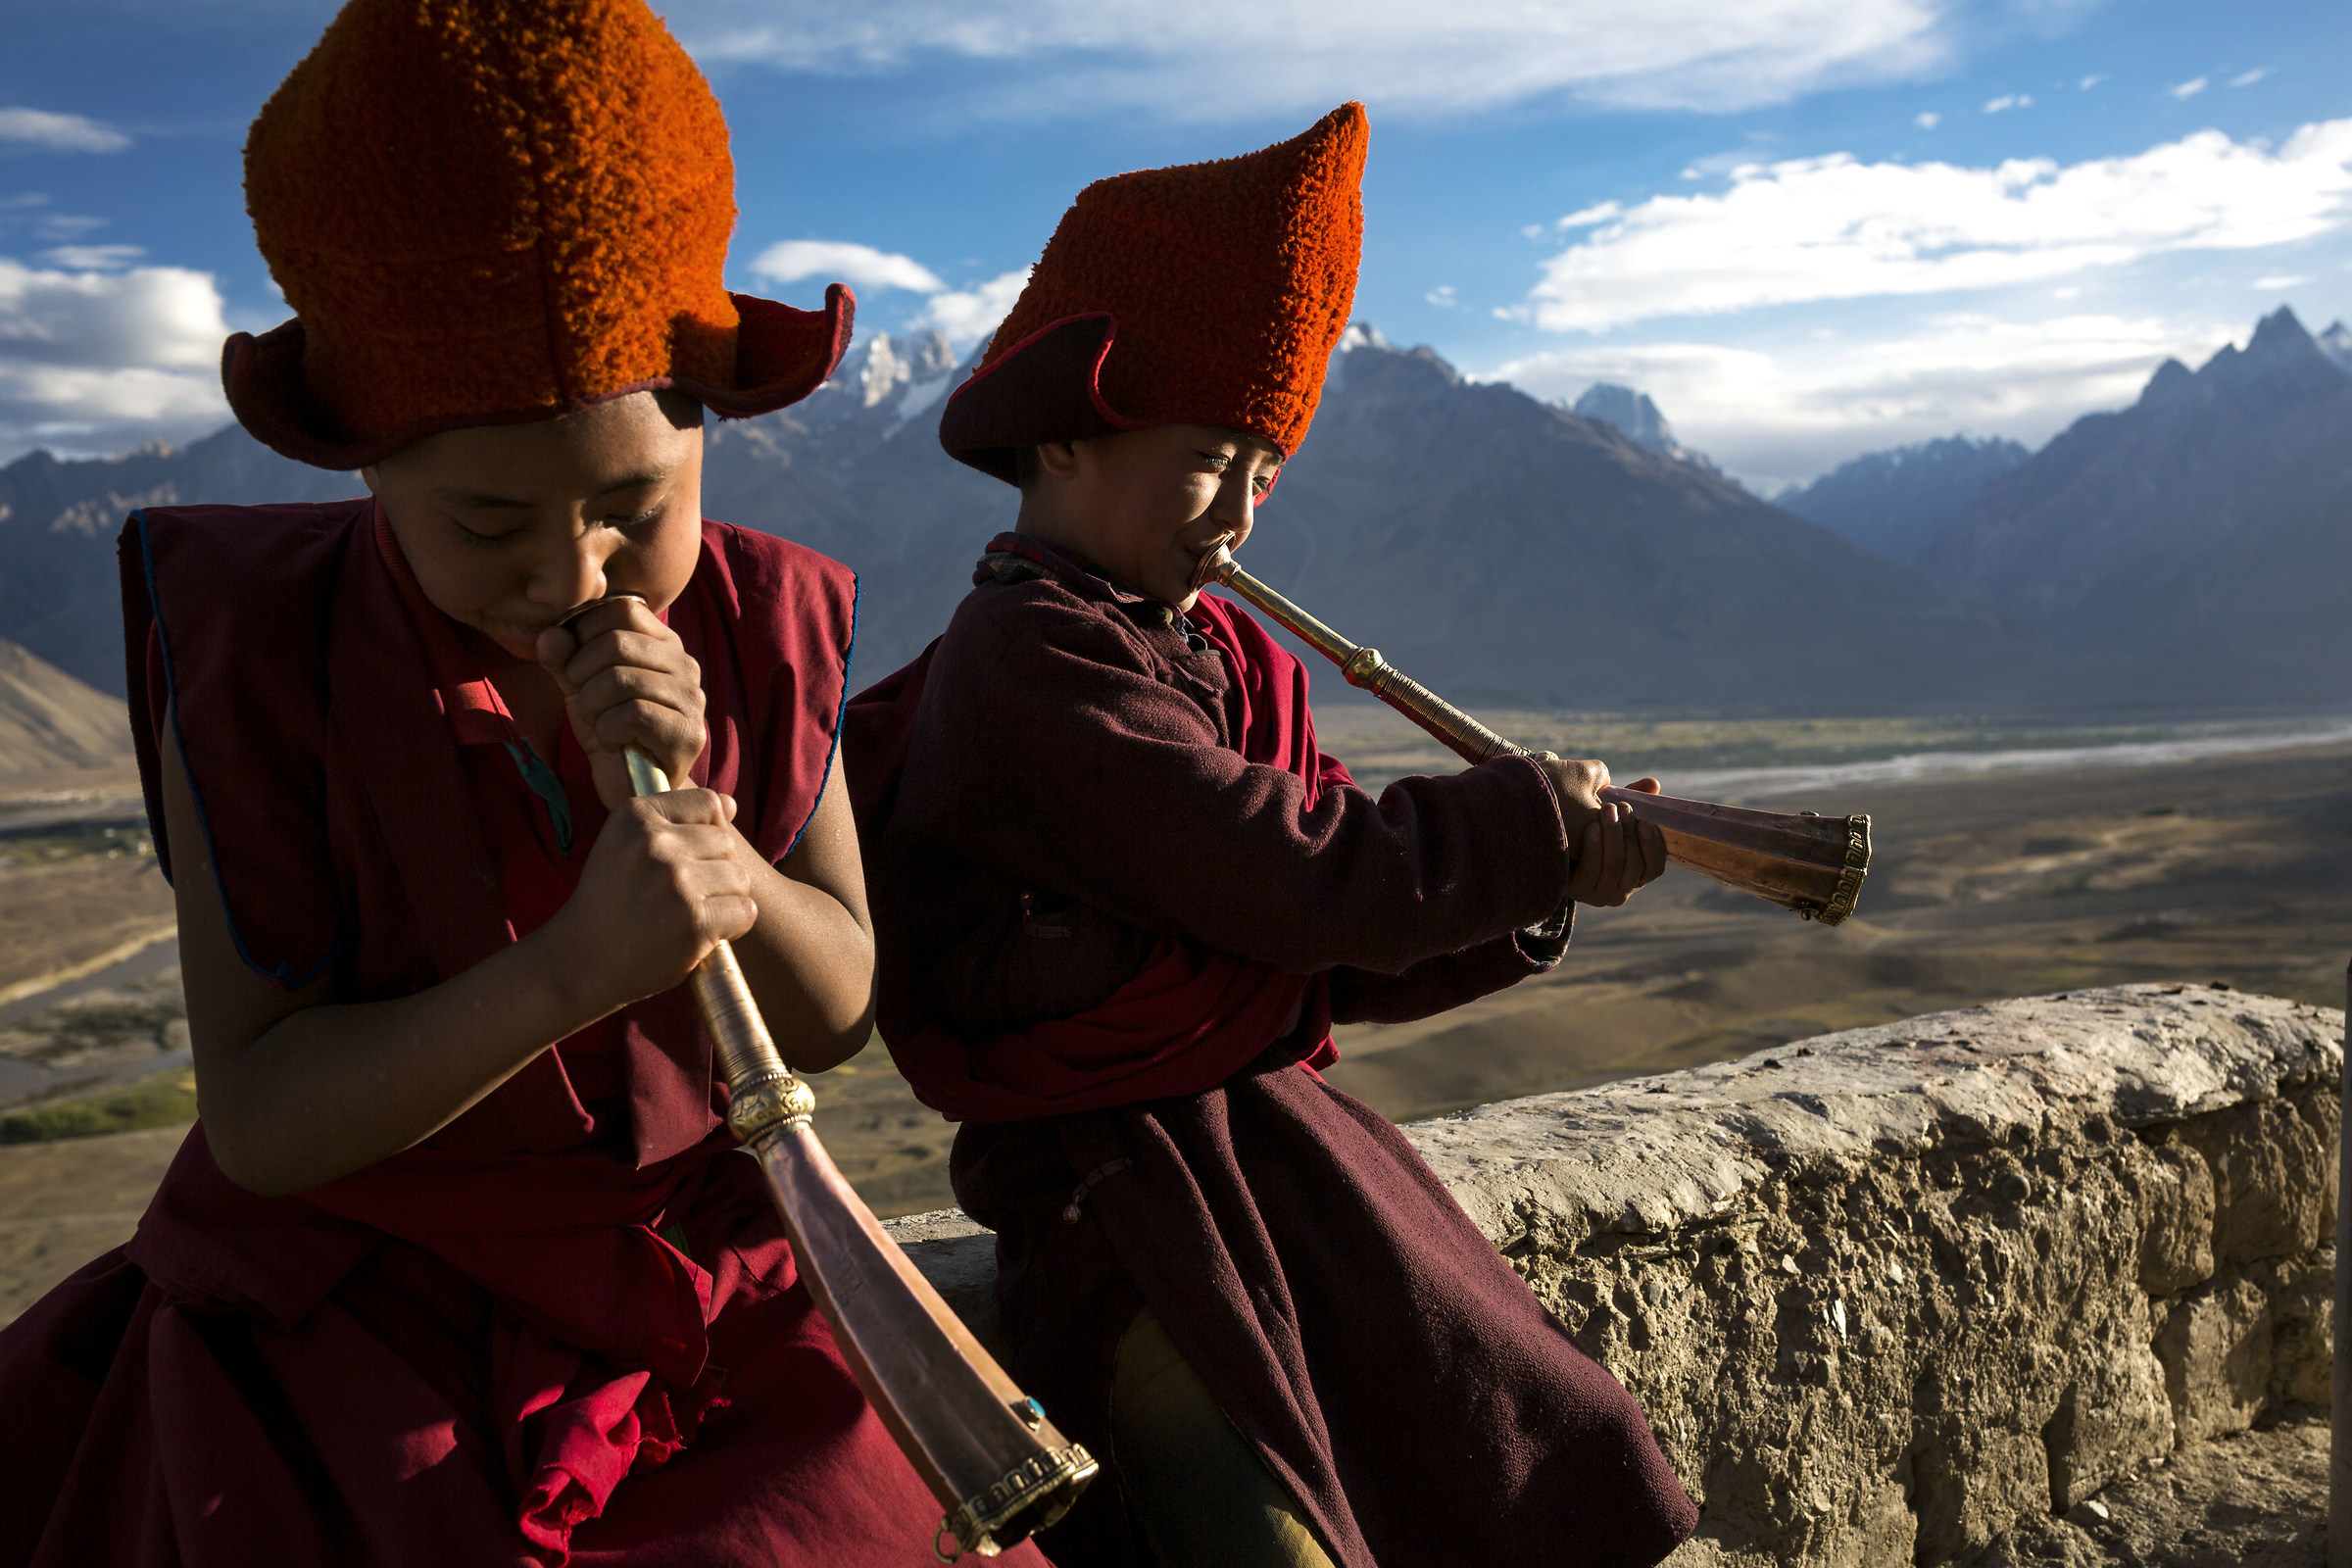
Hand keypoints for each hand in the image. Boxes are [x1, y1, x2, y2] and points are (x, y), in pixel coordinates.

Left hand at [537, 599, 707, 808]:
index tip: (574, 664)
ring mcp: (691, 699)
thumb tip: (550, 635)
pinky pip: (633, 715)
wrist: (633, 787)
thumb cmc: (610, 730)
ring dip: (590, 706)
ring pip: (620, 679)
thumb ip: (563, 657)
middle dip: (581, 672)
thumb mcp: (579, 686)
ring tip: (595, 723)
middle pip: (616, 642)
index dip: (584, 631)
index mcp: (663, 643)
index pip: (622, 607)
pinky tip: (612, 743)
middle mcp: (685, 664)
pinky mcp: (688, 734)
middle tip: (581, 700)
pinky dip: (608, 730)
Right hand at [542, 790, 755, 1011]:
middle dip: (713, 871)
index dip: (705, 834)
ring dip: (723, 900)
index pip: (708, 803)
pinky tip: (699, 934)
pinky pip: (745, 911)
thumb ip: (676, 820)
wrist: (582, 961)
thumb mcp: (625, 845)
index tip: (679, 859)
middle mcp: (654, 843)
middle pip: (726, 844)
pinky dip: (732, 927)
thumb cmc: (611, 901)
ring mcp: (675, 882)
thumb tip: (730, 804)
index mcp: (634, 815)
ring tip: (686, 916)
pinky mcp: (695, 921)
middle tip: (676, 897)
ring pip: (739, 878)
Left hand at [1539, 759, 1666, 907]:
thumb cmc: (1582, 823)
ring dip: (1613, 836)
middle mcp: (1619, 890)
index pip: (1655, 868)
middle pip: (1634, 865)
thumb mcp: (1610, 810)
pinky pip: (1591, 874)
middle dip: (1629, 832)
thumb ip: (1632, 797)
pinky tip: (1590, 828)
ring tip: (1606, 811)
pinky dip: (1594, 849)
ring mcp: (1598, 894)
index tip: (1644, 822)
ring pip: (1615, 867)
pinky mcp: (1576, 892)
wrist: (1542, 837)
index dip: (1654, 846)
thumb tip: (1652, 783)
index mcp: (1634, 874)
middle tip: (1619, 808)